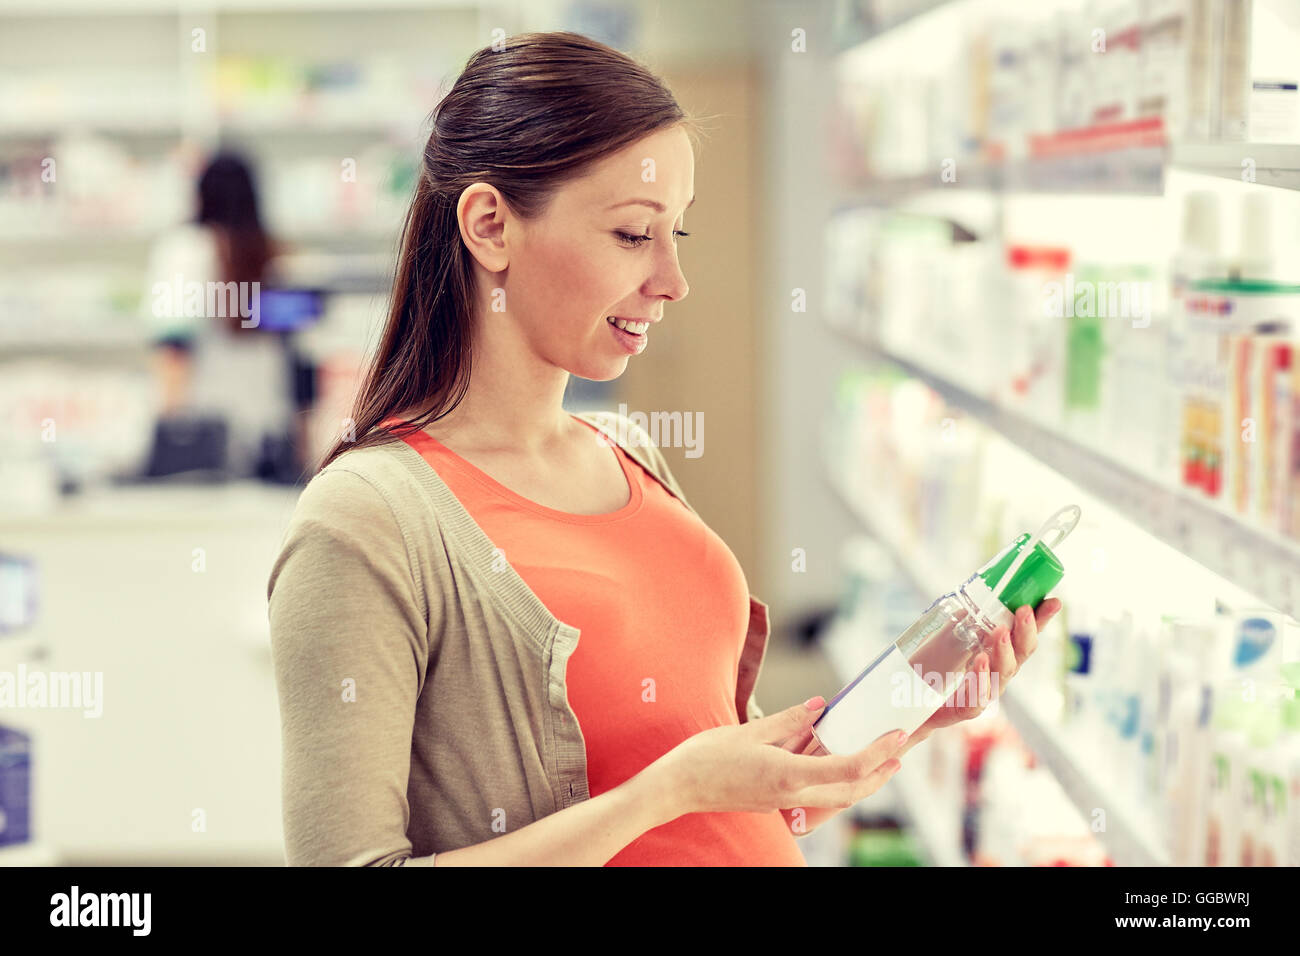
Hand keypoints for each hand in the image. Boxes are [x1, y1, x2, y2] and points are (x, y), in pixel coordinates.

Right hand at [653, 698, 908, 815]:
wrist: (678, 787)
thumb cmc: (708, 757)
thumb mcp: (751, 731)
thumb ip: (790, 719)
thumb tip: (820, 706)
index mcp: (789, 774)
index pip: (849, 767)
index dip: (878, 752)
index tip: (896, 736)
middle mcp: (792, 793)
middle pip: (851, 791)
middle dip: (880, 774)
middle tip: (899, 753)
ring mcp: (783, 802)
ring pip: (836, 797)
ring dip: (862, 782)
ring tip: (878, 762)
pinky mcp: (774, 802)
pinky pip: (816, 794)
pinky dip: (836, 781)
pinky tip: (835, 763)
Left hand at [904, 598, 1061, 748]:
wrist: (915, 706)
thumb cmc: (939, 669)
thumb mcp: (953, 637)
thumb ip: (968, 619)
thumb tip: (983, 591)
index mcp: (998, 656)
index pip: (1024, 636)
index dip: (1041, 620)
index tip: (1054, 601)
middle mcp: (997, 674)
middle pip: (1020, 654)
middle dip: (1025, 632)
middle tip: (1024, 610)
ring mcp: (984, 693)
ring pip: (1002, 674)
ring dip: (1004, 651)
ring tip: (999, 631)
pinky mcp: (965, 709)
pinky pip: (977, 698)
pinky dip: (980, 680)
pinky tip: (980, 662)